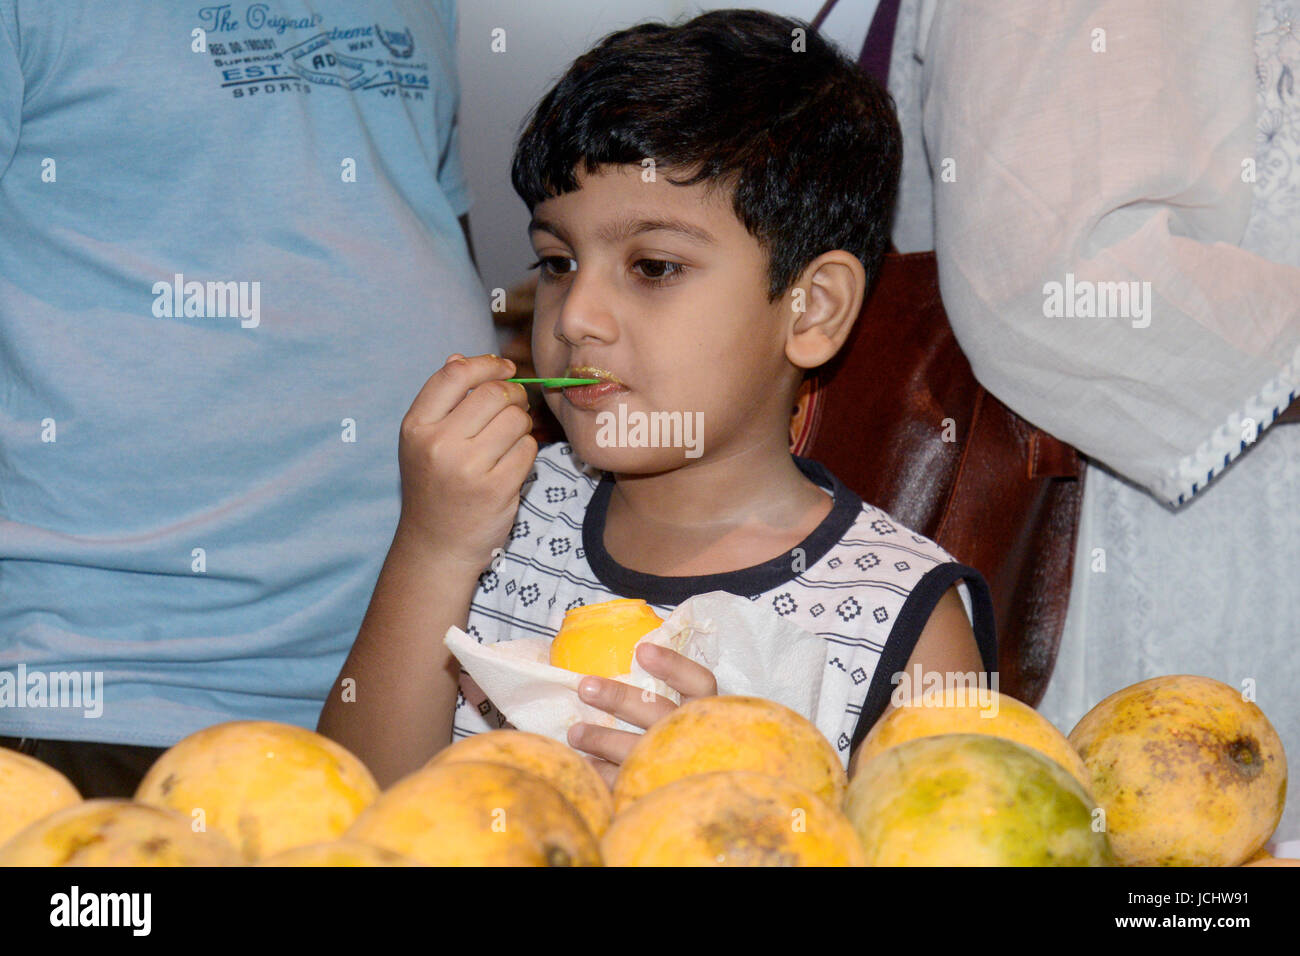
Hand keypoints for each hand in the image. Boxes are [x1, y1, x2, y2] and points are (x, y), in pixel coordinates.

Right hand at [396, 353, 536, 568]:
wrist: (436, 546)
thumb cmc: (434, 486)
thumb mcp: (422, 442)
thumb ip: (441, 401)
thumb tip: (461, 358)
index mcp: (416, 426)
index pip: (456, 374)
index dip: (487, 364)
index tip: (504, 368)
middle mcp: (438, 444)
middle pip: (494, 393)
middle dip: (513, 395)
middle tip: (514, 407)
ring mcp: (468, 468)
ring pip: (517, 420)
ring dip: (522, 425)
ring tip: (509, 440)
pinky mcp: (496, 489)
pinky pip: (528, 450)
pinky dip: (526, 452)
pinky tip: (510, 465)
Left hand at [567, 642, 717, 788]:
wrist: (703, 801)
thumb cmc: (685, 741)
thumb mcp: (686, 712)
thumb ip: (663, 691)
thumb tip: (628, 656)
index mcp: (706, 711)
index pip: (698, 682)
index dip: (672, 665)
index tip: (641, 650)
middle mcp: (695, 737)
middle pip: (657, 712)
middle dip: (619, 699)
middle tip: (585, 687)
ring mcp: (678, 767)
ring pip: (638, 749)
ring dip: (602, 739)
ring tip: (575, 732)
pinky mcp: (659, 791)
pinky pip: (626, 782)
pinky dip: (604, 772)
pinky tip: (586, 762)